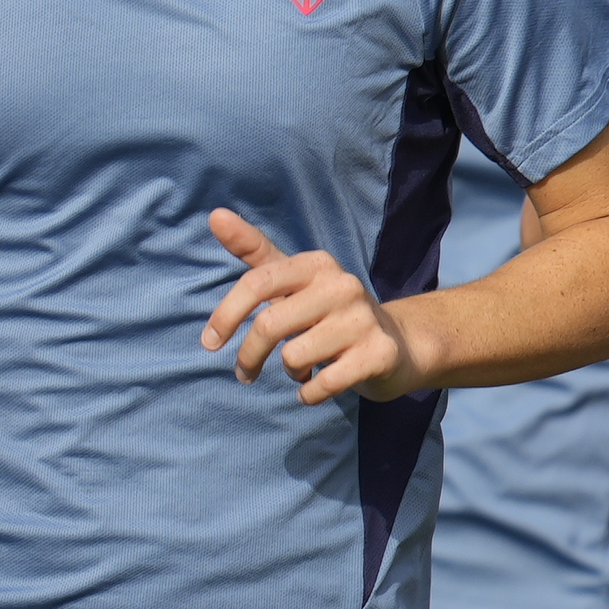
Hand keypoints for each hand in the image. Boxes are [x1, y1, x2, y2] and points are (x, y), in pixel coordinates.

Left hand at [201, 208, 430, 401]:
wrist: (398, 344)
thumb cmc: (329, 312)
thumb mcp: (293, 279)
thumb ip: (254, 250)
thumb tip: (215, 215)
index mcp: (317, 264)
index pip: (257, 283)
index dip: (226, 314)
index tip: (210, 342)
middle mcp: (342, 286)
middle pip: (269, 325)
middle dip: (249, 356)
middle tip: (245, 373)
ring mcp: (363, 320)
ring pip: (294, 357)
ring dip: (290, 373)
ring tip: (303, 370)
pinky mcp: (378, 354)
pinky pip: (323, 383)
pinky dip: (309, 394)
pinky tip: (313, 388)